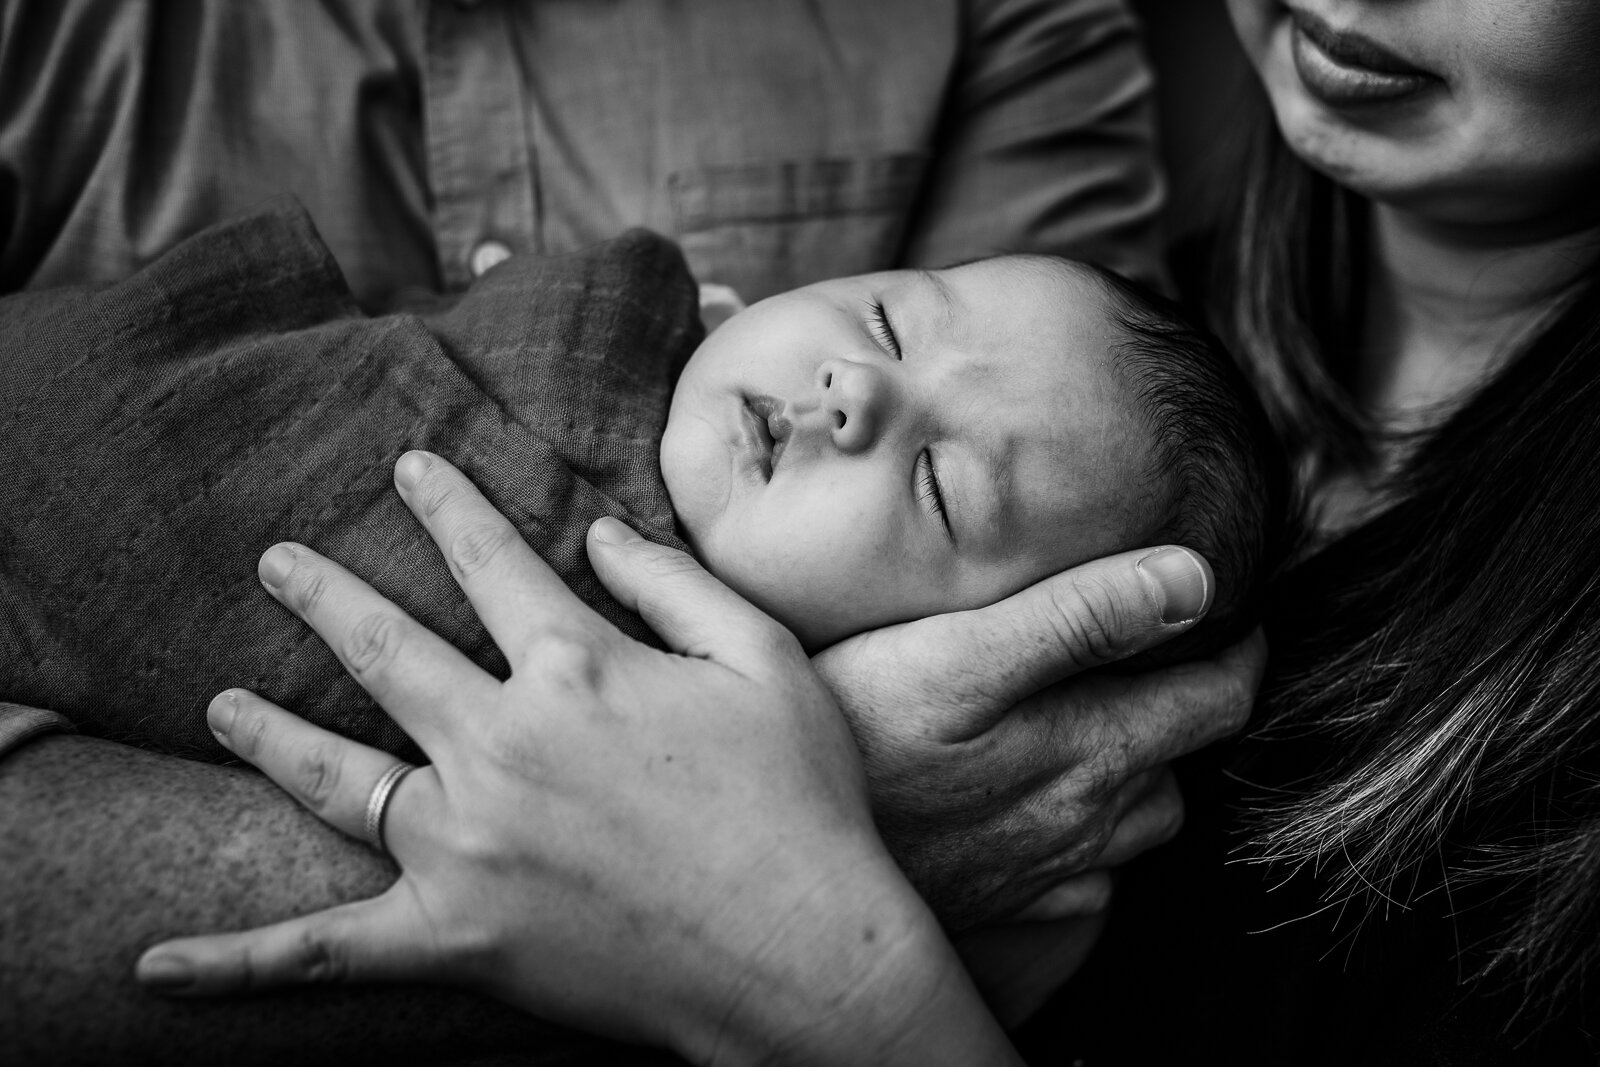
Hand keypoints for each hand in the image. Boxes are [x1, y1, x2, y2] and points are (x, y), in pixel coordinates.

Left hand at [134, 452, 1014, 1065]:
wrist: (806, 954)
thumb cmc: (801, 801)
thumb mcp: (763, 659)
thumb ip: (672, 584)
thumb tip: (598, 531)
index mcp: (576, 667)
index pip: (490, 562)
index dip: (446, 506)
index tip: (407, 467)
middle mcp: (500, 742)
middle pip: (386, 650)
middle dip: (325, 596)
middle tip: (278, 561)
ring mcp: (467, 843)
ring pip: (335, 775)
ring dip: (267, 733)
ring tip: (218, 705)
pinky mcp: (457, 937)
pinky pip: (325, 951)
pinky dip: (237, 962)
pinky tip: (156, 964)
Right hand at [814, 550, 1264, 928]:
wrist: (782, 851)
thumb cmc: (858, 735)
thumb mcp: (958, 653)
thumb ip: (1078, 616)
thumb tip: (1192, 582)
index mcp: (1092, 748)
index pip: (1218, 702)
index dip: (1239, 649)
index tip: (1234, 609)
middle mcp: (1084, 818)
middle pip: (1184, 763)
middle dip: (1192, 704)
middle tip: (1166, 651)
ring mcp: (1045, 867)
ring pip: (1140, 823)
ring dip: (1144, 770)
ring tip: (1109, 717)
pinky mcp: (1002, 898)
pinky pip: (1088, 877)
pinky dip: (1094, 837)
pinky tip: (1051, 798)